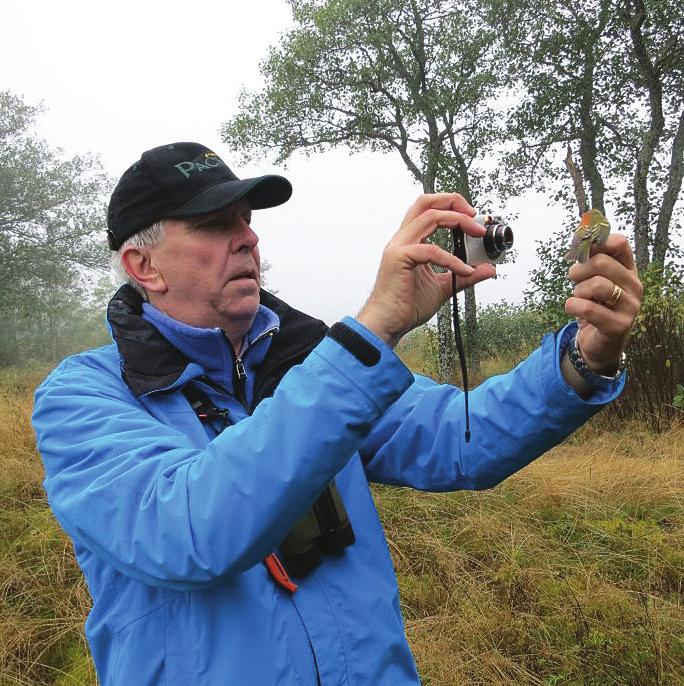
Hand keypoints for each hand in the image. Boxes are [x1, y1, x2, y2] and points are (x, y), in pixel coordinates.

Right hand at [357, 193, 495, 346]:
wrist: (388, 323)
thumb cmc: (406, 306)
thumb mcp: (443, 287)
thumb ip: (465, 276)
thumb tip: (487, 269)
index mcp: (411, 242)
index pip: (429, 210)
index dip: (453, 207)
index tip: (473, 219)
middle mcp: (403, 239)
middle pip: (426, 202)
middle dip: (454, 201)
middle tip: (475, 216)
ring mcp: (399, 247)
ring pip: (429, 216)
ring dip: (458, 221)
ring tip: (476, 233)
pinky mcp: (399, 259)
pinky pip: (431, 250)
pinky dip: (452, 259)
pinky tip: (465, 270)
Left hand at [565, 234, 642, 373]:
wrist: (597, 343)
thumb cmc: (593, 306)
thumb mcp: (590, 280)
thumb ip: (587, 259)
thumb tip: (579, 234)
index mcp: (628, 270)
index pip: (619, 243)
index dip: (595, 244)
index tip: (582, 255)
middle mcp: (634, 286)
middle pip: (601, 262)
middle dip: (578, 270)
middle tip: (574, 281)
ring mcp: (630, 306)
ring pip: (596, 285)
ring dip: (578, 291)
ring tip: (579, 298)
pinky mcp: (619, 326)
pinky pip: (588, 308)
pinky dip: (572, 306)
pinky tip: (573, 309)